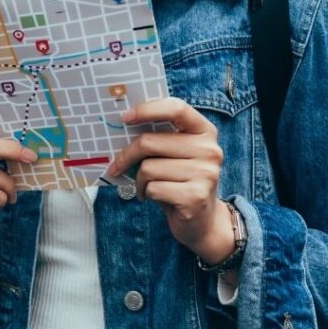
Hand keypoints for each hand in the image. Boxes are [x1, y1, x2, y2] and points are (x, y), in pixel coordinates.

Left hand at [105, 97, 233, 263]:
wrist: (203, 220)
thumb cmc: (179, 180)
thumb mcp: (175, 154)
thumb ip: (159, 137)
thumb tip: (121, 125)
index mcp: (204, 131)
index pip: (176, 108)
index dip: (147, 110)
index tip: (124, 118)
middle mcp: (209, 150)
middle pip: (149, 142)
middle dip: (127, 156)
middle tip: (118, 166)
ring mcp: (206, 174)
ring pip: (148, 168)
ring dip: (139, 180)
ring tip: (147, 187)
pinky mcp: (196, 196)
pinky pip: (153, 188)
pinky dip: (146, 194)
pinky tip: (155, 197)